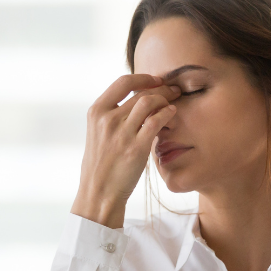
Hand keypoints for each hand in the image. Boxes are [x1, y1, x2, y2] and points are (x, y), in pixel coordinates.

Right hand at [71, 74, 180, 228]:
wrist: (98, 192)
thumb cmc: (100, 165)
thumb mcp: (97, 134)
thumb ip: (111, 116)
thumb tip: (131, 101)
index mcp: (96, 112)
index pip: (122, 82)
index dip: (143, 78)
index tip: (156, 80)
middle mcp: (107, 119)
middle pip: (140, 93)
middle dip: (161, 88)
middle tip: (173, 90)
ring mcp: (121, 133)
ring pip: (149, 103)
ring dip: (166, 100)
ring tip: (174, 103)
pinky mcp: (136, 148)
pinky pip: (156, 121)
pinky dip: (167, 114)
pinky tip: (172, 115)